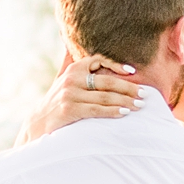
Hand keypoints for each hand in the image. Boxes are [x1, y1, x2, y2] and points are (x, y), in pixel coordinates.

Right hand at [21, 54, 142, 141]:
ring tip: (139, 105)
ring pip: (105, 97)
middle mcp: (72, 79)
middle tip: (145, 94)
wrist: (37, 123)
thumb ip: (80, 72)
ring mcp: (70, 94)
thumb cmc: (57, 103)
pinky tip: (124, 113)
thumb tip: (99, 62)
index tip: (132, 72)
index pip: (98, 60)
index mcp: (73, 70)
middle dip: (129, 88)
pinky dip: (113, 111)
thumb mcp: (66, 83)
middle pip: (107, 81)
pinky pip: (97, 110)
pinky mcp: (70, 110)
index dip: (116, 65)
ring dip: (125, 101)